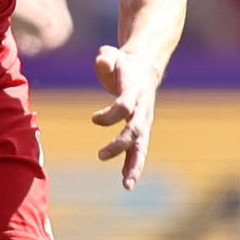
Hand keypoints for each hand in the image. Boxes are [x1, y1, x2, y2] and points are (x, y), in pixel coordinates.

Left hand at [91, 43, 159, 189]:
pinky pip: (138, 150)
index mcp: (135, 90)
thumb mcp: (113, 55)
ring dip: (134, 165)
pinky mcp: (141, 129)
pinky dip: (133, 166)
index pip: (125, 105)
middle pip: (135, 129)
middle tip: (101, 156)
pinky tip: (127, 183)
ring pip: (141, 145)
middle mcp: (142, 108)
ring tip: (127, 185)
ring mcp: (143, 121)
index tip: (93, 118)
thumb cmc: (123, 63)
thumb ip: (106, 59)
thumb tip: (102, 62)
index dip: (110, 113)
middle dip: (120, 144)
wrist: (145, 68)